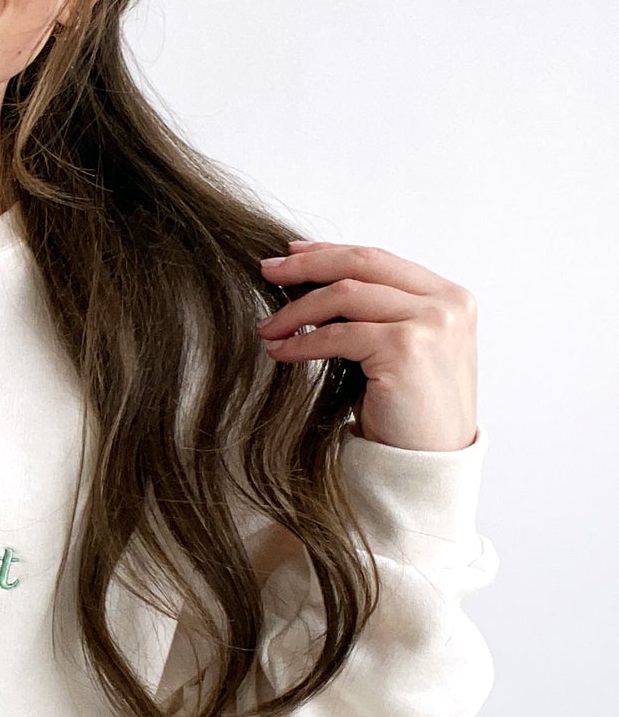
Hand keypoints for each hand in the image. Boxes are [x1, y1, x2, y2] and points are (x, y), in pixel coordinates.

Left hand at [255, 239, 478, 452]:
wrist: (428, 464)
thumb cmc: (407, 410)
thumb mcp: (397, 347)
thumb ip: (372, 310)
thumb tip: (308, 278)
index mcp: (449, 296)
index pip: (378, 259)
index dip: (329, 252)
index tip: (291, 254)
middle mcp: (448, 303)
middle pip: (362, 264)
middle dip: (307, 265)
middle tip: (266, 271)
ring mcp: (432, 324)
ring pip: (345, 295)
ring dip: (296, 310)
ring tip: (267, 327)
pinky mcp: (407, 349)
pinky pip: (337, 335)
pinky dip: (302, 342)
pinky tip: (279, 352)